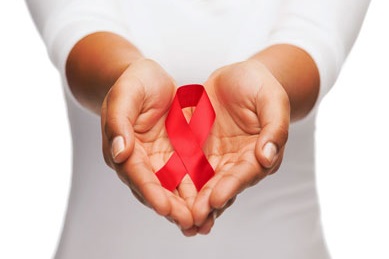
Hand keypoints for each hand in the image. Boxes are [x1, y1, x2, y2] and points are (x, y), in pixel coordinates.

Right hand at [100, 59, 194, 231]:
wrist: (149, 78)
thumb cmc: (134, 82)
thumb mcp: (125, 94)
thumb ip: (118, 122)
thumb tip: (119, 152)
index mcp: (123, 148)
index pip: (136, 175)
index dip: (150, 192)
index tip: (165, 208)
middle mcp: (141, 160)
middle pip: (156, 189)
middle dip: (172, 208)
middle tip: (190, 223)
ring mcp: (159, 160)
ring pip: (173, 189)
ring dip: (186, 206)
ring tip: (203, 222)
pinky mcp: (176, 156)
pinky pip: (188, 176)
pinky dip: (198, 191)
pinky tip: (212, 203)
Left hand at [192, 60, 290, 232]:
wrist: (237, 76)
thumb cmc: (259, 84)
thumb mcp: (271, 99)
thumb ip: (275, 127)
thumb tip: (268, 157)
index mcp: (259, 153)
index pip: (245, 173)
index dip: (231, 186)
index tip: (216, 199)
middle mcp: (238, 162)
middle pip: (223, 185)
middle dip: (208, 203)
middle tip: (193, 219)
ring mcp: (218, 158)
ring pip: (204, 184)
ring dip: (193, 202)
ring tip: (179, 220)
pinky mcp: (199, 152)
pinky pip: (188, 169)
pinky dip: (179, 184)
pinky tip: (166, 197)